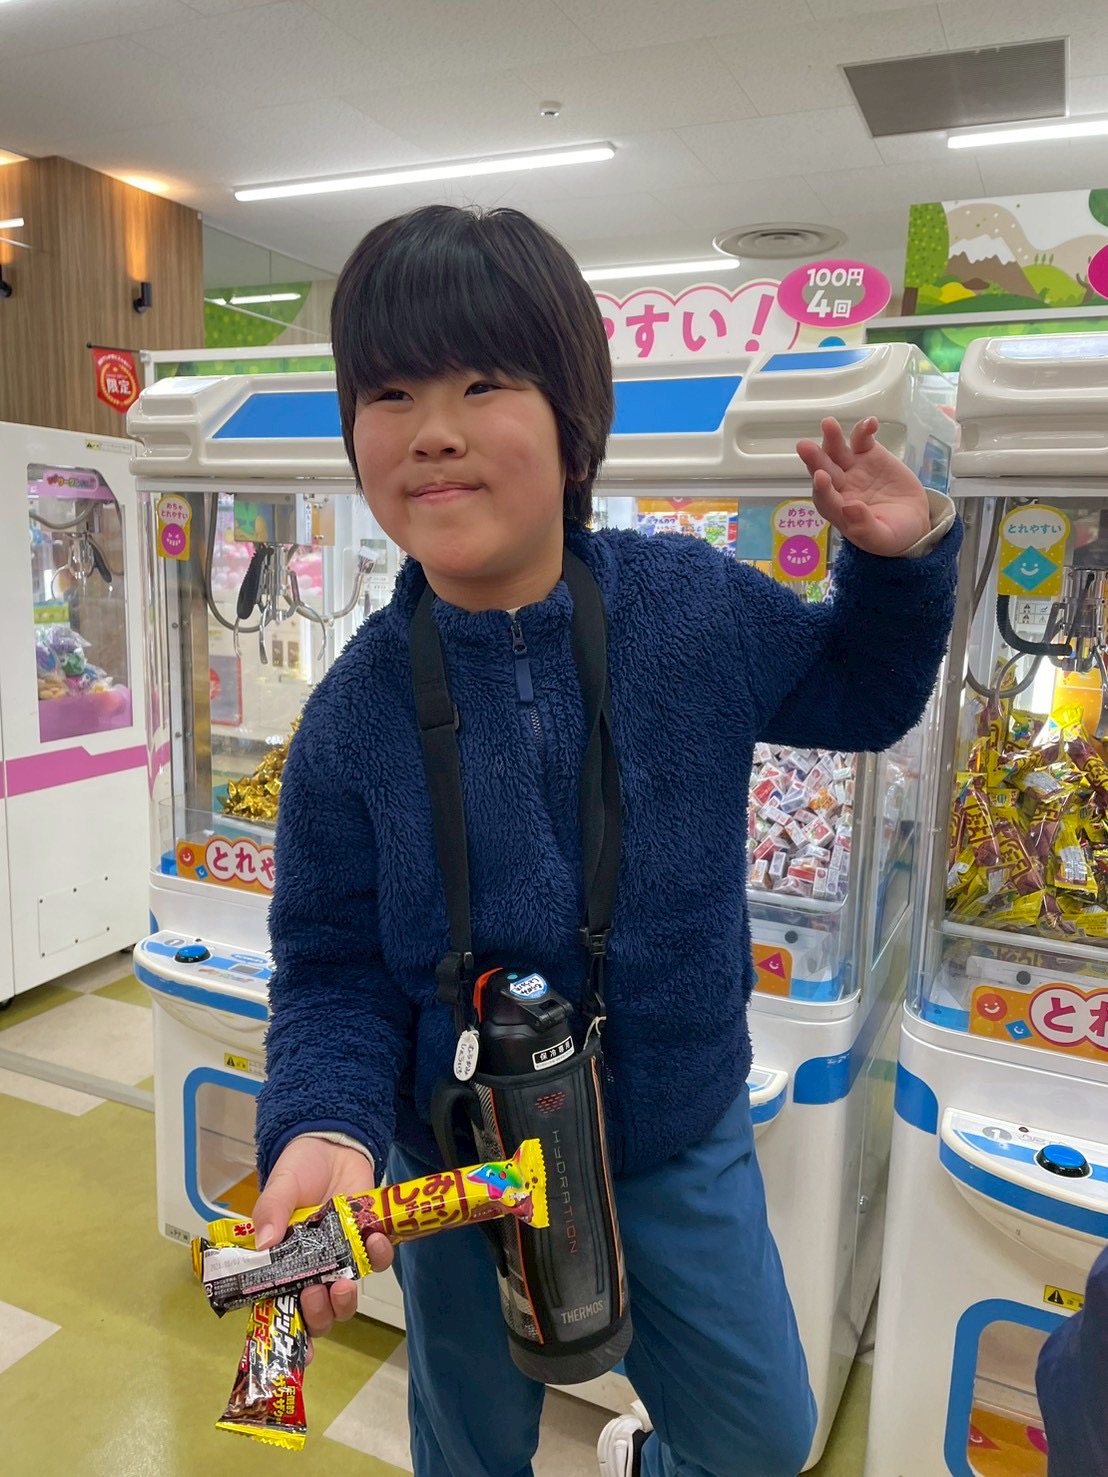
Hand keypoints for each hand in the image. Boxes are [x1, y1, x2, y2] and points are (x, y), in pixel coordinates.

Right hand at [252, 1137, 392, 1354]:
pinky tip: (376, 1240)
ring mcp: (341, 1260)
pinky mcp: (367, 1243)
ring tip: (343, 1283)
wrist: (334, 1144)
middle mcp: (312, 1271)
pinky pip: (376, 1262)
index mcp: (282, 1266)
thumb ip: (270, 1210)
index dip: (287, 1338)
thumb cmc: (299, 1170)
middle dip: (318, 1316)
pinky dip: (379, 1257)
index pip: (280, 1310)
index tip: (298, 1355)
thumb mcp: (279, 1186)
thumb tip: (263, 1243)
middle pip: (316, 1315)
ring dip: (345, 1300)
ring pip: (345, 1299)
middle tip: (316, 1294)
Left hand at [796, 416, 930, 556]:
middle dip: (815, 460)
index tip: (821, 478)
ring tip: (829, 424)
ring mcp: (853, 469)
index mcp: (838, 512)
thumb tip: (849, 508)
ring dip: (832, 438)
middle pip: (825, 471)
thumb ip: (864, 527)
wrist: (914, 521)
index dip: (822, 489)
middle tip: (804, 447)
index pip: (825, 499)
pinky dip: (864, 430)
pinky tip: (870, 423)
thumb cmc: (893, 535)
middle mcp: (840, 488)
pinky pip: (863, 440)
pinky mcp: (868, 455)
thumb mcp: (882, 539)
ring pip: (838, 452)